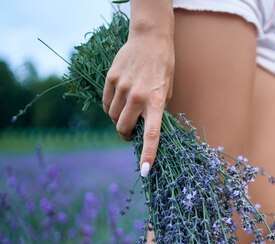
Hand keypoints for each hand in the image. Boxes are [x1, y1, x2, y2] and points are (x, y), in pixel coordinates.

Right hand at [102, 28, 173, 176]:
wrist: (150, 40)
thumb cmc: (163, 69)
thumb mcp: (167, 91)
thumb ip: (157, 110)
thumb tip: (147, 130)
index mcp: (156, 102)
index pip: (151, 134)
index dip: (148, 154)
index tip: (145, 170)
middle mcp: (138, 96)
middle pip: (123, 128)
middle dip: (125, 135)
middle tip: (130, 134)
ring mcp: (122, 87)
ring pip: (113, 116)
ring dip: (118, 120)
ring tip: (127, 112)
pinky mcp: (111, 79)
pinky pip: (106, 103)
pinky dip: (111, 107)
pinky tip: (119, 101)